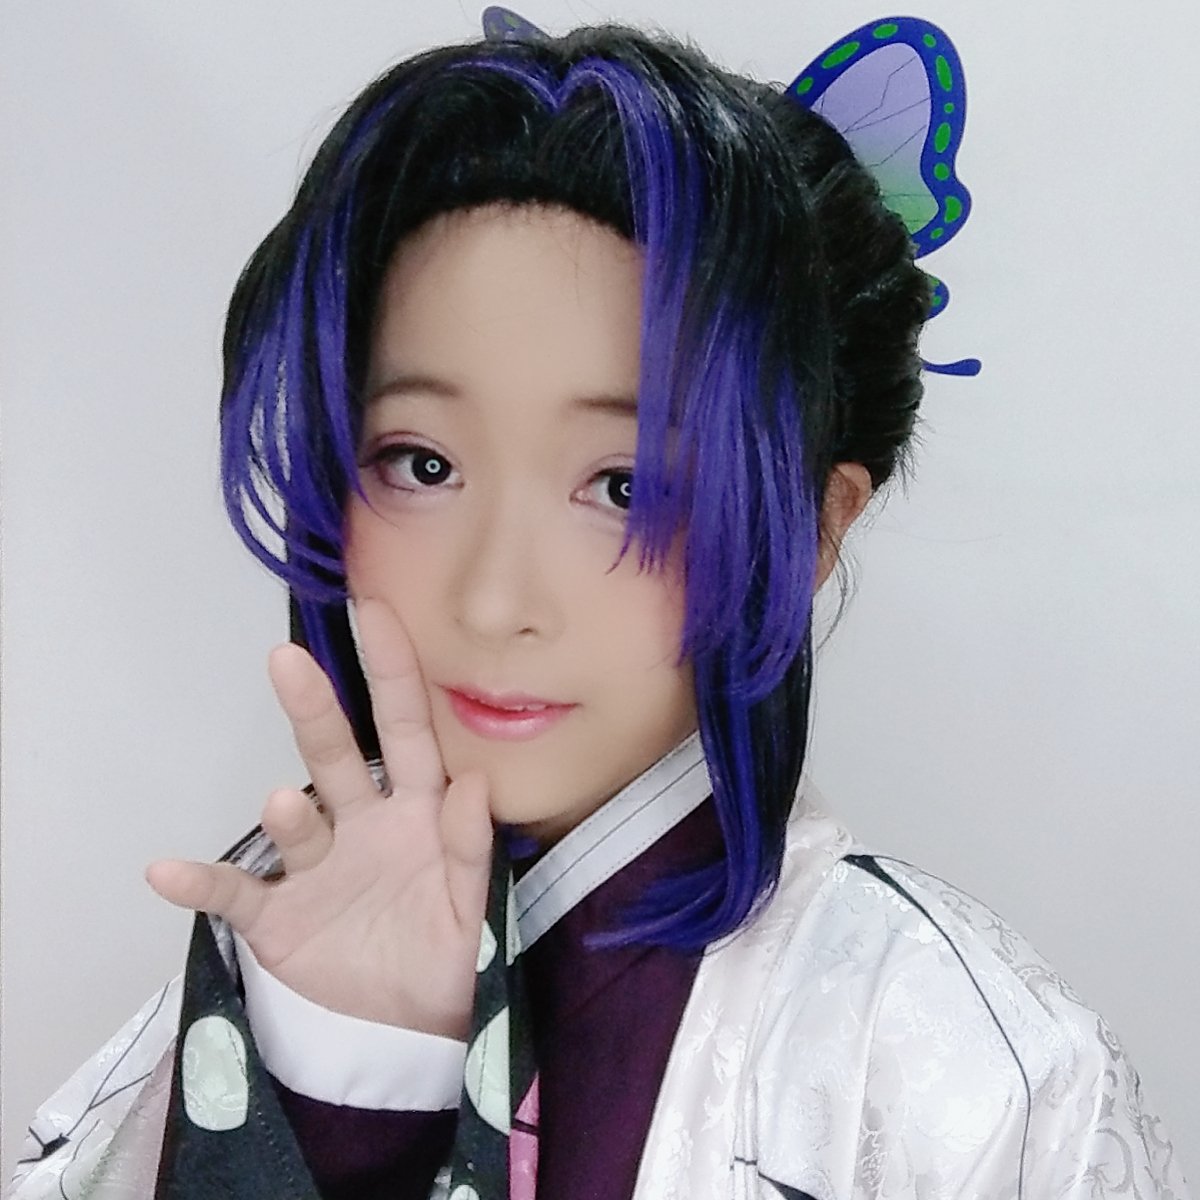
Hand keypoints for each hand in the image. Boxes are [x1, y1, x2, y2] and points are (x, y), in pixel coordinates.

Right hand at [146, 598, 491, 1039]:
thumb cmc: (445, 956)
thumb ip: (471, 848)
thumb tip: (474, 783)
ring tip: (283, 805)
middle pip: (337, 758)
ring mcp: (314, 868)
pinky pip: (237, 895)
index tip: (374, 612)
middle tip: (289, 659)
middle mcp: (361, 824)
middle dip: (315, 711)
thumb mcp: (472, 907)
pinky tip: (167, 872)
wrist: (403, 1035)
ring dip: (288, 815)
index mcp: (417, 811)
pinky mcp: (277, 918)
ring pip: (297, 825)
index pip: (410, 731)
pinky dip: (203, 885)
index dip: (394, 673)